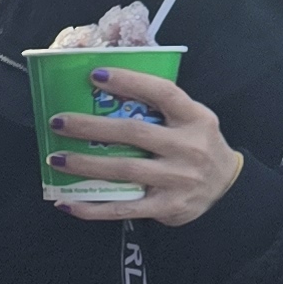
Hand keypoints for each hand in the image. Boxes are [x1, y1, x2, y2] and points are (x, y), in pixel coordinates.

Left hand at [46, 68, 244, 222]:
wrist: (227, 187)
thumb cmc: (198, 145)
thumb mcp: (192, 119)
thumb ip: (160, 108)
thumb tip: (104, 91)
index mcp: (195, 118)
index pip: (163, 92)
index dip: (130, 81)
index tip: (95, 75)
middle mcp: (188, 146)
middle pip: (133, 132)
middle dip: (90, 127)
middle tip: (58, 122)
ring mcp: (178, 178)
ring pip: (123, 169)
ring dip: (84, 165)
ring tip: (55, 158)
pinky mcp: (168, 205)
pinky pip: (124, 208)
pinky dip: (92, 207)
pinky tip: (66, 202)